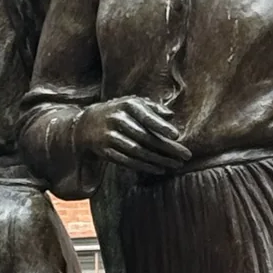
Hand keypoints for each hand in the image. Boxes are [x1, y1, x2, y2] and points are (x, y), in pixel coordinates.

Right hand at [76, 97, 190, 175]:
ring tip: (176, 164)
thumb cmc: (118, 112)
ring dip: (159, 160)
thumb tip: (171, 115)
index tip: (176, 135)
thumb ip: (153, 108)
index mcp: (127, 106)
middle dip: (167, 148)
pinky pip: (128, 161)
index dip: (161, 126)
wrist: (86, 125)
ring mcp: (110, 136)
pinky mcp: (106, 151)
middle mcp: (118, 120)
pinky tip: (159, 169)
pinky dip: (145, 166)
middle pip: (146, 137)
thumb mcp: (132, 103)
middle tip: (185, 155)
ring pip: (138, 151)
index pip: (146, 117)